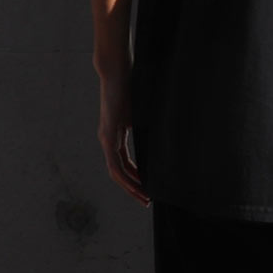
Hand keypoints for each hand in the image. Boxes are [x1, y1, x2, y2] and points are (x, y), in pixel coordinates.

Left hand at [97, 72, 149, 206]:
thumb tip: (166, 137)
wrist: (117, 71)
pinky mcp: (107, 135)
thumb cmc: (130, 87)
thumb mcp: (141, 113)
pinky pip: (114, 162)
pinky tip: (137, 183)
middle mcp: (108, 140)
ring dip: (129, 186)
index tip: (148, 189)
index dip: (136, 178)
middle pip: (119, 172)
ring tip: (144, 197)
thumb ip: (147, 127)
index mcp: (116, 135)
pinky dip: (125, 175)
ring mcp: (106, 138)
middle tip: (146, 201)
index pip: (124, 164)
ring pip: (115, 171)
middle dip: (133, 188)